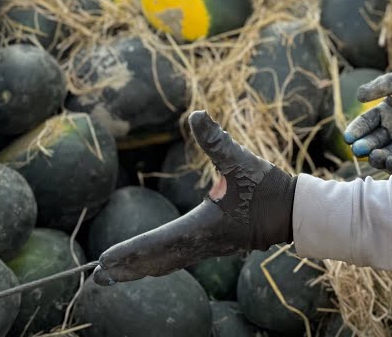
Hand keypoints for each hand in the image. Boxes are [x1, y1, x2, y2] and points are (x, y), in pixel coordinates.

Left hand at [92, 111, 294, 284]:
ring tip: (114, 277)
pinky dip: (159, 264)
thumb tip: (197, 114)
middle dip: (127, 268)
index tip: (105, 260)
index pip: (158, 241)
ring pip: (167, 263)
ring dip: (140, 269)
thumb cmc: (266, 186)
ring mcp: (209, 248)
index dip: (131, 251)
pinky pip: (179, 260)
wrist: (294, 211)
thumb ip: (216, 140)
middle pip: (157, 261)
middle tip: (96, 277)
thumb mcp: (240, 159)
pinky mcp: (215, 245)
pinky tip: (150, 267)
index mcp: (203, 226)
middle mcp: (203, 242)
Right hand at [344, 70, 391, 176]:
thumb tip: (358, 95)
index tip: (348, 137)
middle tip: (358, 149)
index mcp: (384, 114)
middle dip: (364, 146)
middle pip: (372, 141)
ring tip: (374, 156)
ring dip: (378, 158)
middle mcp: (391, 131)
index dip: (356, 130)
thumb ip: (381, 86)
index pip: (365, 124)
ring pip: (386, 155)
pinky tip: (390, 163)